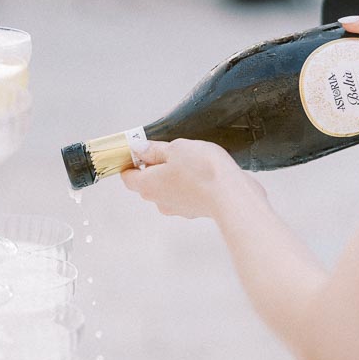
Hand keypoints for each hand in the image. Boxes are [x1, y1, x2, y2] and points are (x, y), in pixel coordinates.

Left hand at [121, 138, 264, 219]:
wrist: (231, 194)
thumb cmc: (202, 170)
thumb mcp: (176, 149)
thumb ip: (155, 150)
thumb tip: (140, 149)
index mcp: (147, 185)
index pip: (128, 177)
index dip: (130, 162)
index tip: (138, 150)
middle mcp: (158, 201)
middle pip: (147, 183)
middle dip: (155, 166)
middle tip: (169, 150)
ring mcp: (176, 208)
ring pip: (167, 189)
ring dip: (173, 175)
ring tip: (190, 160)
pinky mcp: (194, 211)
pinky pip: (184, 194)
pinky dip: (188, 184)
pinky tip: (201, 172)